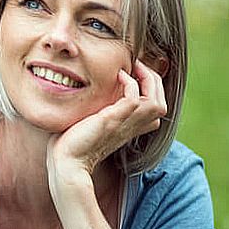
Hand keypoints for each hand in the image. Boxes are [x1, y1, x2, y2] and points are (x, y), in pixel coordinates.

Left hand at [47, 60, 166, 197]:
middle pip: (161, 104)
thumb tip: (86, 102)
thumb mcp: (90, 126)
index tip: (136, 74)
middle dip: (154, 80)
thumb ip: (96, 115)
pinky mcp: (112, 120)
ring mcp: (124, 124)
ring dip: (148, 79)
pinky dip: (130, 83)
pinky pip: (135, 98)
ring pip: (157, 102)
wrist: (66, 162)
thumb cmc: (71, 146)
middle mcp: (131, 127)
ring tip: (134, 67)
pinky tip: (117, 76)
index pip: (155, 110)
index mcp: (128, 128)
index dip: (153, 90)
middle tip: (138, 65)